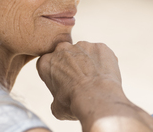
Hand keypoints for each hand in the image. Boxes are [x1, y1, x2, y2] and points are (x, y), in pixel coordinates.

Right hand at [37, 41, 152, 131]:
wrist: (98, 100)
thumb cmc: (74, 106)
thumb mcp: (56, 106)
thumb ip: (56, 95)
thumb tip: (62, 99)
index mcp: (46, 61)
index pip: (48, 62)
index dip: (57, 74)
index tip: (65, 84)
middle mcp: (62, 48)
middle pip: (66, 53)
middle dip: (72, 65)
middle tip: (81, 81)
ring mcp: (83, 45)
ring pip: (85, 52)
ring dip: (88, 62)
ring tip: (96, 81)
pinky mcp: (101, 46)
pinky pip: (100, 52)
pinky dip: (103, 61)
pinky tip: (106, 76)